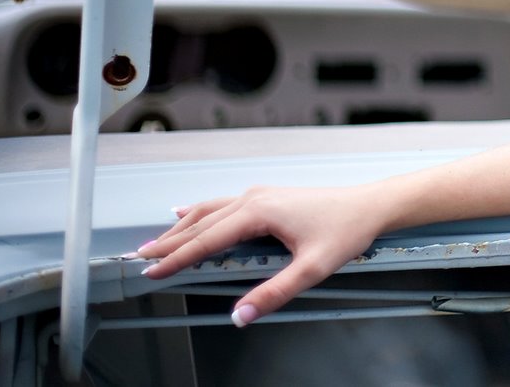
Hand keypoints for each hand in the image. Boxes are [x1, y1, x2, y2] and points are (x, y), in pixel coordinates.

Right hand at [137, 184, 386, 326]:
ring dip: (180, 227)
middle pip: (201, 223)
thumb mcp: (313, 268)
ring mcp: (260, 194)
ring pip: (208, 210)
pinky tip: (186, 213)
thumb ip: (274, 293)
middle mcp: (255, 198)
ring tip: (154, 242)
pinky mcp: (267, 196)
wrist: (370, 205)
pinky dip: (199, 212)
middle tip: (139, 259)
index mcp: (260, 212)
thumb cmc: (346, 230)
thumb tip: (240, 315)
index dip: (177, 258)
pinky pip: (223, 203)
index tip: (151, 272)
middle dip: (168, 242)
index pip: (207, 240)